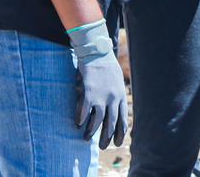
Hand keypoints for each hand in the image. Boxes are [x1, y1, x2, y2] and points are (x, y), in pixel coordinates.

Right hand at [68, 20, 127, 148]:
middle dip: (106, 137)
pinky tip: (77, 124)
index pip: (123, 119)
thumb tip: (116, 110)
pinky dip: (80, 120)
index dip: (120, 132)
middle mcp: (113, 98)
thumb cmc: (107, 67)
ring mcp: (101, 96)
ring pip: (97, 121)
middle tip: (102, 146)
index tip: (116, 142)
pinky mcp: (89, 93)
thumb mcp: (117, 82)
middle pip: (111, 123)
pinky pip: (84, 111)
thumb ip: (117, 96)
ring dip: (91, 132)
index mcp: (121, 96)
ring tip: (86, 139)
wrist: (97, 53)